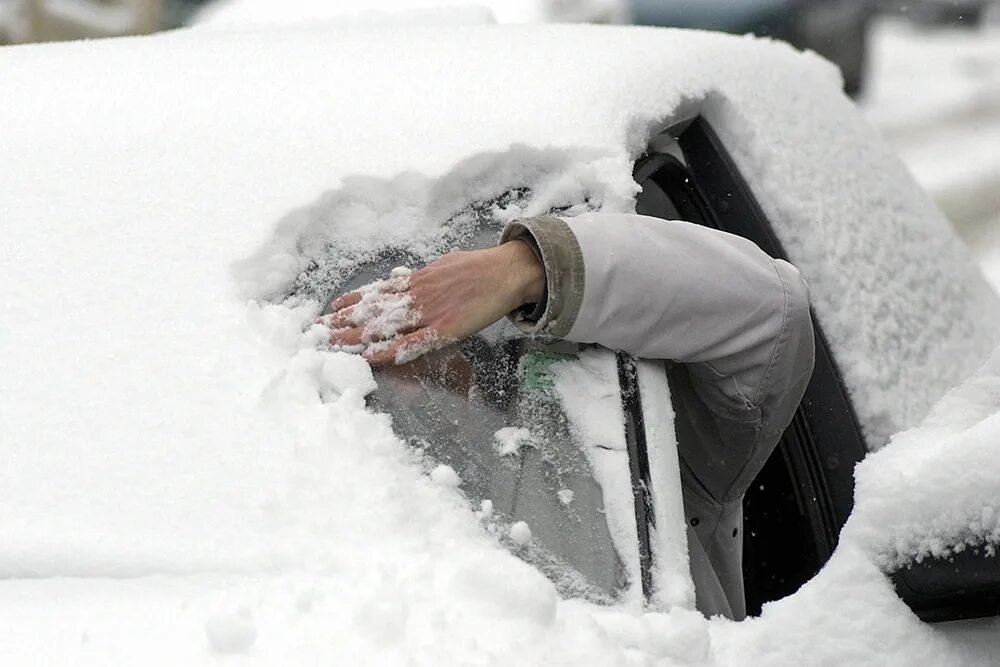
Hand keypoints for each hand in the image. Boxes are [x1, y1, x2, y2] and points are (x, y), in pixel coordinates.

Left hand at [322, 240, 544, 365]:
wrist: (506, 271)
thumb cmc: (478, 268)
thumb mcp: (444, 265)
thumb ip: (424, 277)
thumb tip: (408, 278)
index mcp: (417, 280)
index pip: (376, 292)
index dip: (351, 301)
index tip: (329, 309)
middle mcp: (416, 295)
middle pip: (373, 310)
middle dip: (344, 321)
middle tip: (317, 331)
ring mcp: (429, 312)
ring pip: (386, 326)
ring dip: (357, 336)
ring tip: (334, 344)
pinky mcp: (445, 328)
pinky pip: (413, 342)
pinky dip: (392, 350)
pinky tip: (373, 357)